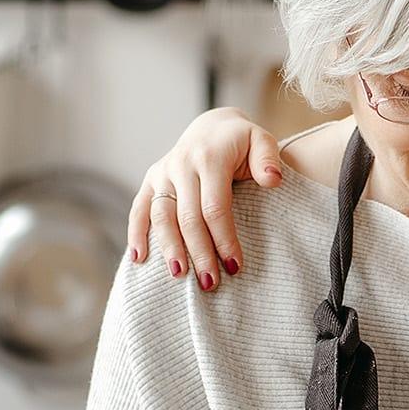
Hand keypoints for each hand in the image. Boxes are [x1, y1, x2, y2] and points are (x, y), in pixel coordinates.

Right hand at [128, 107, 283, 291]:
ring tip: (179, 276)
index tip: (234, 266)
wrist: (212, 126)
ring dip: (169, 248)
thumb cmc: (242, 143)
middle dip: (199, 252)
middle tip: (210, 283)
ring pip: (161, 216)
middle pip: (188, 217)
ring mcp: (163, 172)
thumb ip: (268, 159)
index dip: (224, 239)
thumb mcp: (261, 141)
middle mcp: (181, 165)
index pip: (215, 207)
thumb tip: (272, 180)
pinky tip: (138, 260)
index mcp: (210, 158)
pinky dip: (136, 234)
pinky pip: (139, 209)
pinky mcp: (150, 180)